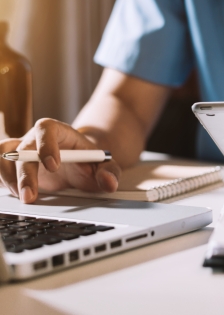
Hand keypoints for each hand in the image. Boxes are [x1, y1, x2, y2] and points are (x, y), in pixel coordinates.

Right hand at [0, 118, 120, 203]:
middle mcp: (35, 140)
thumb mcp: (104, 165)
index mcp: (58, 132)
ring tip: (24, 196)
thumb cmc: (90, 161)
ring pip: (3, 157)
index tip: (54, 166)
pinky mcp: (13, 168)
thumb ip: (110, 172)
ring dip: (8, 178)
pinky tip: (15, 195)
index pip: (45, 129)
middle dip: (24, 173)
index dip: (46, 145)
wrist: (79, 165)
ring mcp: (21, 153)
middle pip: (21, 148)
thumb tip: (109, 183)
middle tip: (31, 195)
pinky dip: (3, 182)